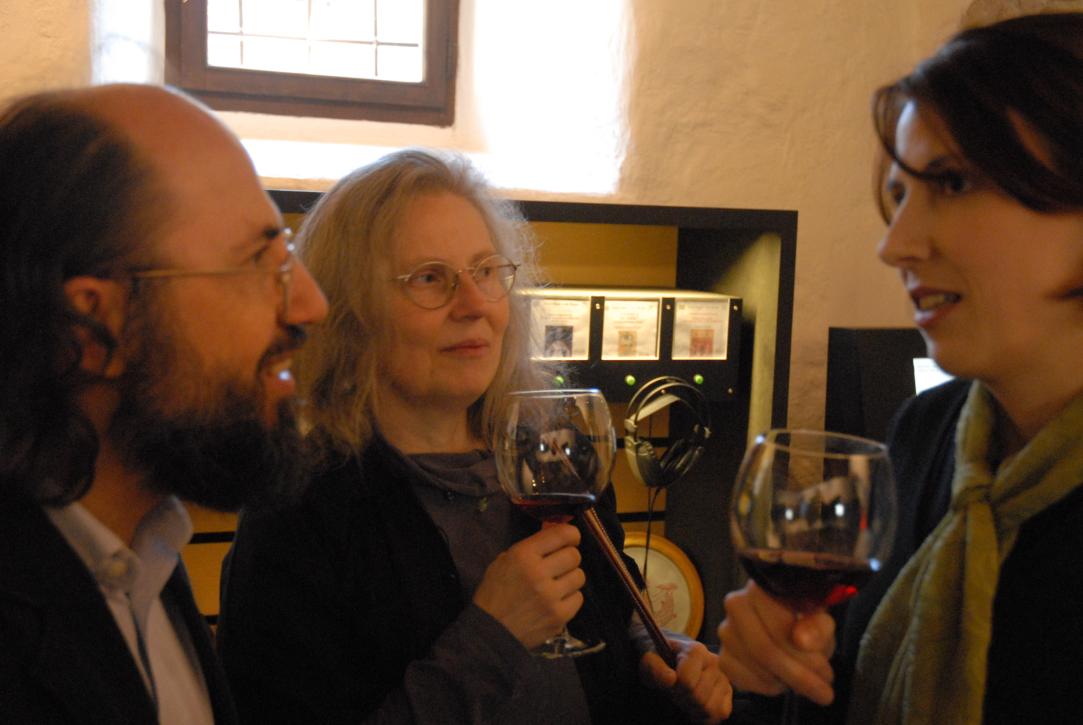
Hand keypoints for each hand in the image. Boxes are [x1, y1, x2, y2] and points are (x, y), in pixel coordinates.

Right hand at [472, 523, 584, 649]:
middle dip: (569, 557)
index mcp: (524, 555)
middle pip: (574, 555)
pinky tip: (556, 600)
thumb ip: (531, 547)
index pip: (562, 535)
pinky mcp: (559, 616)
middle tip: (560, 564)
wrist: (491, 632)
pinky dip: (570, 597)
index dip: (572, 534)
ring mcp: (551, 596)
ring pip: (579, 576)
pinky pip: (578, 598)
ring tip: (557, 584)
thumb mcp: (504, 561)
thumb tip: (555, 532)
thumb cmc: (495, 593)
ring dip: (570, 578)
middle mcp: (539, 573)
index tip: (571, 538)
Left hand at [640, 639, 732, 722]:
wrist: (672, 658)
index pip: (686, 682)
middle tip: (676, 692)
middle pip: (698, 697)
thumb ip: (654, 668)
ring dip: (693, 709)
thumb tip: (670, 679)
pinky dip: (706, 715)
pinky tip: (695, 705)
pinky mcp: (728, 691)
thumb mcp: (649, 660)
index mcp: (696, 650)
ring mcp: (723, 677)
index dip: (673, 688)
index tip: (669, 684)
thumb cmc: (660, 660)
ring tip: (685, 698)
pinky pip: (721, 713)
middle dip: (682, 699)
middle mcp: (714, 662)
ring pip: (710, 708)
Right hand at [716, 581, 835, 704]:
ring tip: (806, 681)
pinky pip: (745, 681)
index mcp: (761, 588)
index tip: (828, 674)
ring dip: (787, 682)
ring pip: (758, 668)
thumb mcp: (822, 622)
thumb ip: (818, 627)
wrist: (788, 627)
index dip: (805, 656)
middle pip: (764, 650)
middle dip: (798, 676)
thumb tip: (801, 640)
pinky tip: (783, 680)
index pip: (778, 627)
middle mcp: (735, 605)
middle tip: (823, 691)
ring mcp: (726, 632)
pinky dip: (770, 687)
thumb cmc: (806, 621)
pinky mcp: (723, 657)